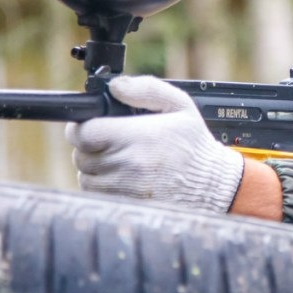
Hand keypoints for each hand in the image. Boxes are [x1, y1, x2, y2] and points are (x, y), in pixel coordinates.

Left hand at [65, 75, 244, 212]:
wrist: (211, 184)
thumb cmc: (194, 144)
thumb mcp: (179, 105)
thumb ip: (146, 89)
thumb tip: (115, 87)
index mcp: (137, 137)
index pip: (84, 133)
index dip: (81, 128)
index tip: (91, 126)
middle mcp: (128, 166)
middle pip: (81, 155)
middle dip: (89, 146)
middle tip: (108, 141)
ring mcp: (125, 189)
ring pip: (86, 176)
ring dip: (94, 167)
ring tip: (117, 158)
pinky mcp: (126, 205)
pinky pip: (97, 195)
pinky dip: (102, 185)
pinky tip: (122, 176)